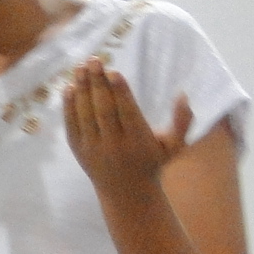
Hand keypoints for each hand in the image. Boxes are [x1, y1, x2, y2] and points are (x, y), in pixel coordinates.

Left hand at [63, 58, 192, 201]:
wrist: (126, 193)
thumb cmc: (152, 163)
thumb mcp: (174, 147)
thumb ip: (183, 122)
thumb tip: (183, 95)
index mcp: (138, 142)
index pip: (127, 113)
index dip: (120, 92)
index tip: (113, 71)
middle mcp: (114, 145)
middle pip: (104, 110)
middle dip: (98, 84)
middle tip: (94, 60)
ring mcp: (94, 149)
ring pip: (86, 115)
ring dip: (82, 89)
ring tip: (81, 67)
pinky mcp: (79, 150)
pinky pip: (72, 125)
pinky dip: (69, 105)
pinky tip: (69, 86)